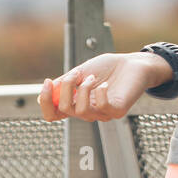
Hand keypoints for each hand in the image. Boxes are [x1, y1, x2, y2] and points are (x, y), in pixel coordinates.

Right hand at [39, 52, 165, 122]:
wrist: (132, 63)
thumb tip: (47, 90)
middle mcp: (87, 111)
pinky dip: (100, 92)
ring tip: (93, 77)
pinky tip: (105, 84)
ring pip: (80, 111)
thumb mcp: (81, 71)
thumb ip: (65, 82)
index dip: (45, 102)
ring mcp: (102, 113)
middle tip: (77, 73)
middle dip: (66, 87)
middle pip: (64, 110)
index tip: (48, 81)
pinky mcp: (117, 111)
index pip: (52, 114)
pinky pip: (102, 107)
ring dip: (83, 89)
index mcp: (76, 103)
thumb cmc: (108, 67)